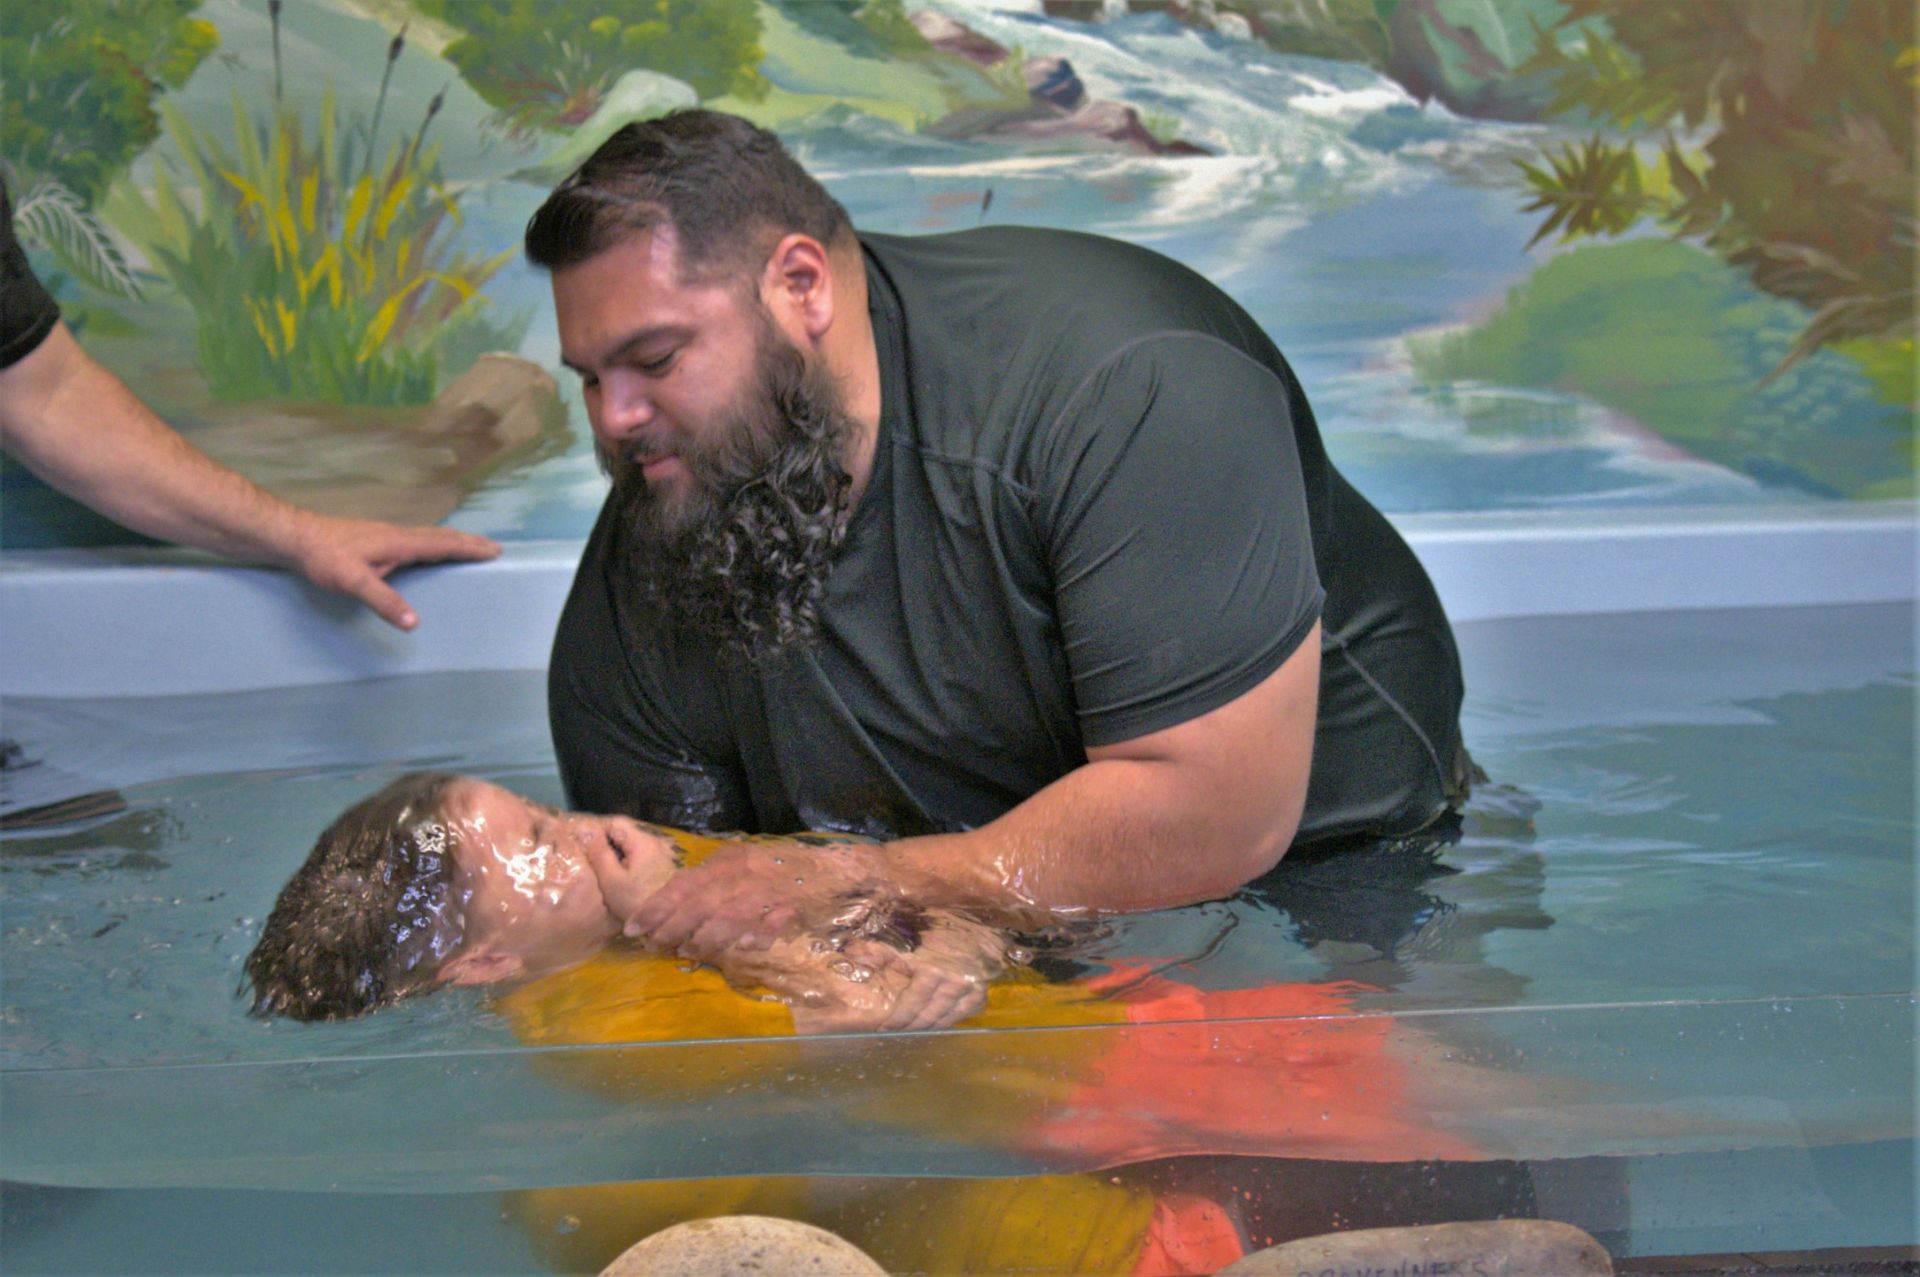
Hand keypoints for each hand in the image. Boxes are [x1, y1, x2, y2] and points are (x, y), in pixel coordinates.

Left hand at [290, 514, 499, 629]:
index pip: (442, 544)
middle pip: (440, 537)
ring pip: (428, 537)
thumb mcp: (353, 581)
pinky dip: (433, 544)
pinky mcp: (374, 539)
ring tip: (468, 548)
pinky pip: (415, 540)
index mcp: (399, 541)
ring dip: (451, 541)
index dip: (469, 548)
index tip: (494, 550)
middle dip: (468, 542)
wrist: (294, 537)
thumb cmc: (323, 556)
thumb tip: (414, 623)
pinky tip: (425, 551)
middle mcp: (396, 534)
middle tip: (492, 548)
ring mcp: (385, 535)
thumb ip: (384, 601)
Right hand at [578, 818, 677, 922]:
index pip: (616, 822)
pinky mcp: (663, 868)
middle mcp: (656, 843)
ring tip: (599, 866)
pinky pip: (639, 856)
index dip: (597, 829)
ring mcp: (661, 855)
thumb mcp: (611, 880)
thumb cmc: (636, 904)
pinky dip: (626, 861)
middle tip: (588, 856)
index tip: (582, 843)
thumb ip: (598, 853)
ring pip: (632, 845)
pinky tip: (617, 875)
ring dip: (615, 853)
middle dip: (605, 842)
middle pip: (625, 833)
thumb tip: (584, 828)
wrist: (667, 926)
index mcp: (644, 842)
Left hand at [626, 840, 878, 960]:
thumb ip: (717, 877)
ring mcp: (767, 890)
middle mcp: (744, 873)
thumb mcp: (746, 862)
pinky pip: (764, 924)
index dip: (657, 906)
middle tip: (653, 945)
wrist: (837, 866)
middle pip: (699, 902)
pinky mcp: (789, 906)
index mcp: (730, 862)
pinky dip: (750, 936)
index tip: (633, 927)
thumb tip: (680, 897)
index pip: (684, 884)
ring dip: (705, 937)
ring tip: (687, 951)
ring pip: (727, 916)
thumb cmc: (786, 866)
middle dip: (672, 926)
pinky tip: (740, 948)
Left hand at [788, 940, 987, 1033]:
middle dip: (909, 1026)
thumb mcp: (904, 938)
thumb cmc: (936, 927)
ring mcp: (970, 990)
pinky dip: (949, 1020)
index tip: (884, 1028)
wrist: (974, 920)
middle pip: (927, 1016)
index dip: (897, 1019)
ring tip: (912, 1030)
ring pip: (945, 1019)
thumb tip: (849, 956)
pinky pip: (962, 1015)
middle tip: (895, 1033)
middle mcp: (953, 984)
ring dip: (927, 1026)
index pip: (911, 1006)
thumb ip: (878, 951)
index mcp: (932, 972)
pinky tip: (937, 1022)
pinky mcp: (980, 993)